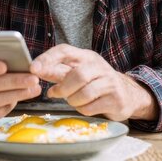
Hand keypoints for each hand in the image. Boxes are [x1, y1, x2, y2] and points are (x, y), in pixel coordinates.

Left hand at [30, 44, 155, 120]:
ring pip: (84, 94)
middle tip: (55, 93)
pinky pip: (91, 107)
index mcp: (86, 57)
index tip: (34, 68)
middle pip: (77, 75)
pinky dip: (83, 109)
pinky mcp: (115, 99)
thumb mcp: (78, 72)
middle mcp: (99, 66)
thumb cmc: (97, 82)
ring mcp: (110, 82)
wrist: (128, 94)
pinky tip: (86, 106)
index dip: (48, 58)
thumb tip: (36, 71)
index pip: (65, 50)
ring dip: (72, 101)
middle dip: (63, 88)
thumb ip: (58, 72)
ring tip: (73, 100)